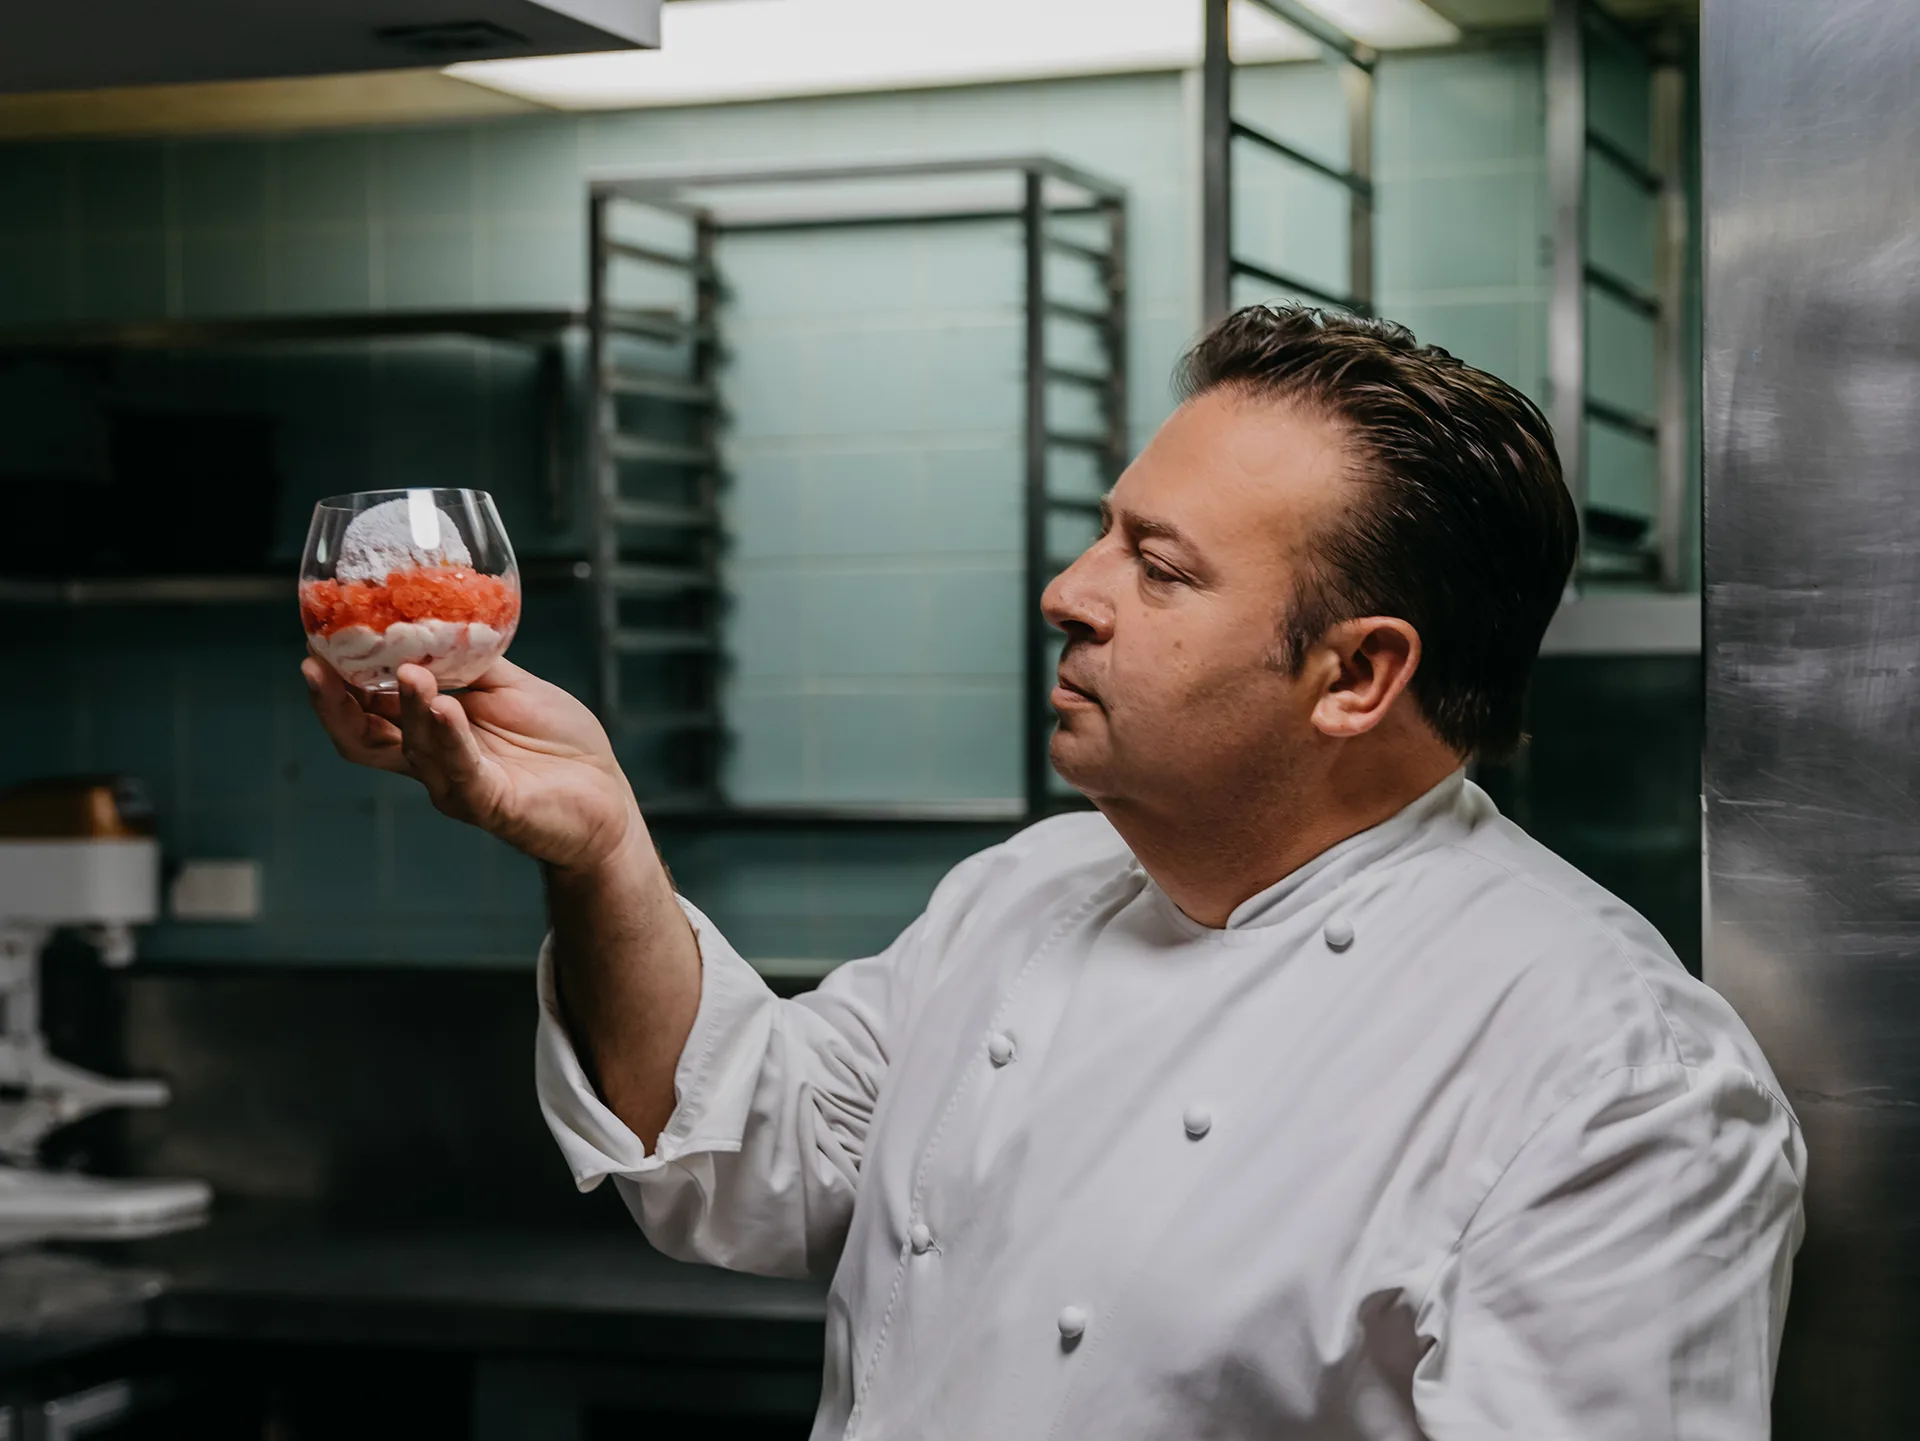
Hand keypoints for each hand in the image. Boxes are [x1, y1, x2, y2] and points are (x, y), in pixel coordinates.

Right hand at [302, 656, 638, 872]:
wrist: (606, 799)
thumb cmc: (558, 746)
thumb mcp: (512, 687)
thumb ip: (473, 659)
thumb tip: (440, 614)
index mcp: (429, 732)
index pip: (365, 709)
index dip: (336, 681)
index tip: (316, 642)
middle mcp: (431, 762)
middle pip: (362, 738)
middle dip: (334, 703)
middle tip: (315, 664)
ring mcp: (457, 785)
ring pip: (413, 746)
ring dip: (407, 705)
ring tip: (407, 671)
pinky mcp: (491, 803)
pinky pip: (462, 769)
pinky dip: (450, 737)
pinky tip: (444, 708)